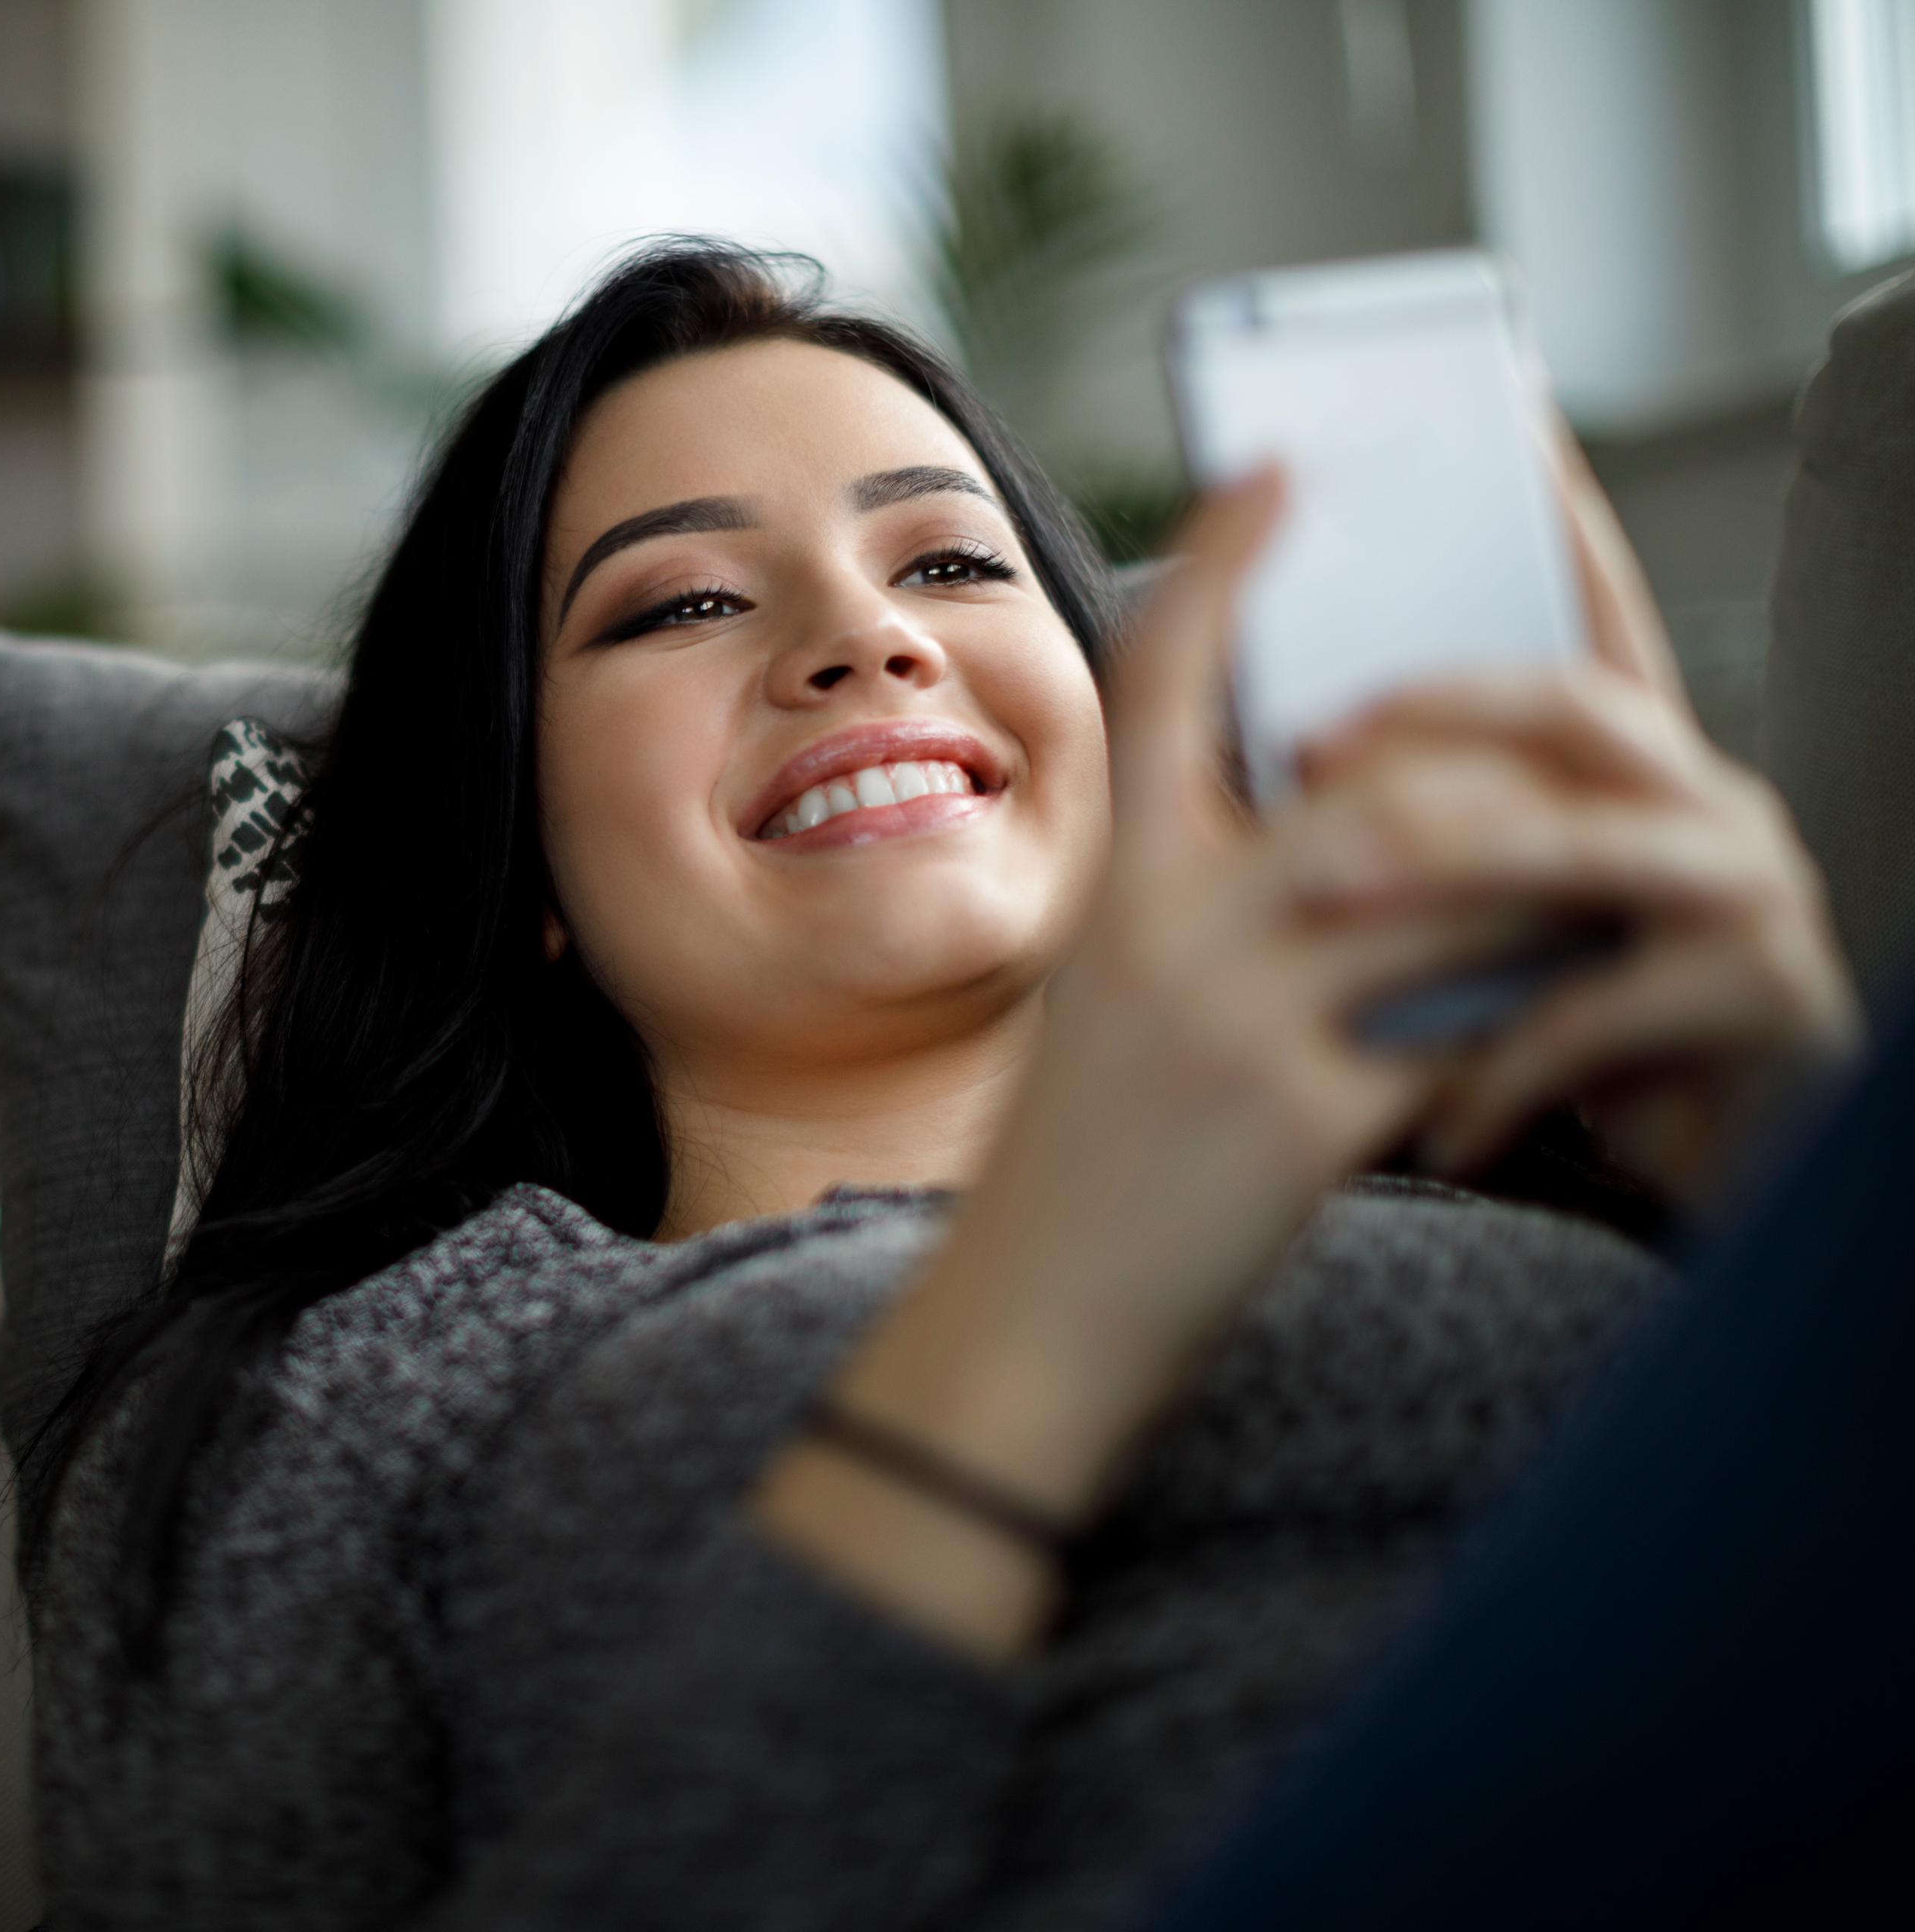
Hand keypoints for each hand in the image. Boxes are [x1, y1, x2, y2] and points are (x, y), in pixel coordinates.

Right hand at [831, 470, 1544, 1497]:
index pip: (1157, 680)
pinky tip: (1558, 1026)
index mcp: (1111, 892)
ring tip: (1589, 884)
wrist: (1031, 1323)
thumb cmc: (1078, 1160)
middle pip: (1368, 780)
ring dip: (1538, 885)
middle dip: (1486, 767)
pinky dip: (1525, 1017)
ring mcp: (1235, 1021)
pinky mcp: (1306, 1118)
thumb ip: (1211, 906)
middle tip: (1562, 765)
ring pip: (1442, 886)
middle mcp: (1162, 933)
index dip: (1219, 562)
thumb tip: (1364, 827)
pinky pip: (1463, 1024)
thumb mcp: (1115, 999)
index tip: (1280, 473)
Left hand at [1287, 444, 1862, 1206]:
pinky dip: (1494, 1068)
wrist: (1713, 1175)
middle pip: (1565, 707)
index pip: (1587, 612)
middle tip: (1306, 743)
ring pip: (1575, 847)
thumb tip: (1285, 753)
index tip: (1501, 414)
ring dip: (1433, 876)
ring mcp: (1744, 890)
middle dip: (1431, 711)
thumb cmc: (1577, 1041)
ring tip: (1316, 909)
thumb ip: (1440, 832)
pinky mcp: (1764, 995)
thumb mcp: (1496, 924)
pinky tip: (1425, 1126)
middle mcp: (1701, 801)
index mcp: (1629, 771)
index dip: (1553, 514)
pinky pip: (1596, 1011)